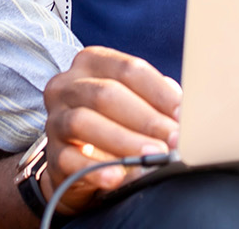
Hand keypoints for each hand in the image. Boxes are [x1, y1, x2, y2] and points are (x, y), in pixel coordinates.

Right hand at [40, 47, 180, 214]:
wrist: (79, 163)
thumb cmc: (116, 124)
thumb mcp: (136, 105)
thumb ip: (158, 101)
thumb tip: (187, 113)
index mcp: (92, 63)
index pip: (129, 69)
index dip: (159, 92)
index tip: (184, 113)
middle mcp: (67, 86)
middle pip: (106, 94)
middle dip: (146, 119)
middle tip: (175, 139)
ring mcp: (54, 120)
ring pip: (84, 122)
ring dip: (125, 141)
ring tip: (154, 156)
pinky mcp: (51, 155)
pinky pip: (70, 159)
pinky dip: (96, 168)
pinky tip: (117, 176)